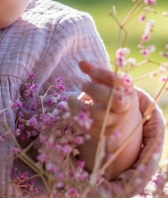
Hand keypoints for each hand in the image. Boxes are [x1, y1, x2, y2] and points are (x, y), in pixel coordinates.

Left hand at [69, 60, 142, 178]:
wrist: (120, 118)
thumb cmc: (111, 93)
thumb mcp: (108, 82)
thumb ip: (96, 72)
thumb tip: (81, 63)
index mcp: (127, 91)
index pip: (119, 82)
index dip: (104, 75)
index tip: (90, 72)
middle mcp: (124, 108)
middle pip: (113, 100)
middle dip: (95, 90)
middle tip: (83, 84)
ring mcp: (114, 123)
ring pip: (97, 117)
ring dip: (79, 106)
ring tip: (71, 99)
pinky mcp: (103, 134)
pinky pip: (87, 127)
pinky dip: (76, 118)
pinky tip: (72, 110)